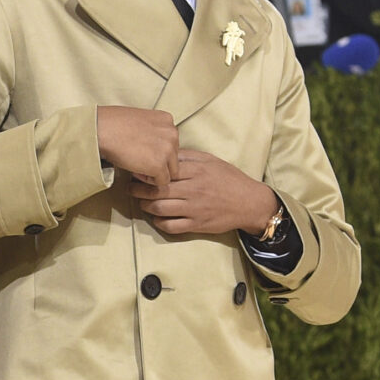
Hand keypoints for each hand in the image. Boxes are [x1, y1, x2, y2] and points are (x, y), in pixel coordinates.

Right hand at [96, 104, 179, 184]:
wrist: (102, 129)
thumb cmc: (112, 123)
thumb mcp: (139, 119)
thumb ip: (151, 131)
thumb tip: (150, 145)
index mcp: (167, 120)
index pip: (170, 143)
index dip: (156, 151)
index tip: (141, 151)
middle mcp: (172, 133)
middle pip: (173, 158)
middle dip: (158, 162)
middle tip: (138, 161)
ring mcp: (167, 150)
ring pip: (170, 171)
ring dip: (155, 173)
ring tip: (136, 167)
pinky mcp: (159, 165)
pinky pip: (162, 182)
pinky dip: (149, 181)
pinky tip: (135, 171)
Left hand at [130, 150, 280, 238]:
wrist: (249, 203)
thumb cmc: (229, 179)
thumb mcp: (211, 161)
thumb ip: (188, 157)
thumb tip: (166, 152)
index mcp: (197, 171)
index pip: (164, 170)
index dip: (146, 171)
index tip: (136, 170)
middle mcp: (194, 190)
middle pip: (157, 190)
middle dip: (138, 190)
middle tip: (130, 188)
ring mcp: (195, 209)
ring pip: (160, 209)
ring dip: (145, 206)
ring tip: (140, 202)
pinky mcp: (197, 225)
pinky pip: (171, 227)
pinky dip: (159, 222)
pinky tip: (155, 216)